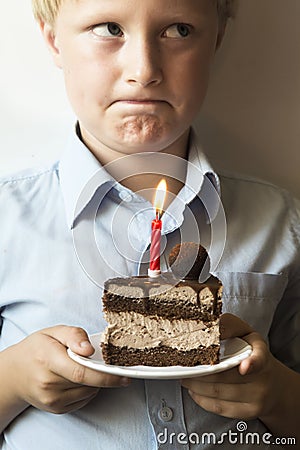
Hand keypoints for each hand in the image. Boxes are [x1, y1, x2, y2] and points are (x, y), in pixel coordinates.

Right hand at [8, 325, 129, 414]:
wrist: (15, 373)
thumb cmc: (37, 349)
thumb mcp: (54, 331)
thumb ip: (74, 335)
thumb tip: (90, 349)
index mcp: (48, 359)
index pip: (81, 372)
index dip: (106, 375)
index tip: (125, 375)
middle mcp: (48, 383)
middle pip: (88, 382)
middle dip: (103, 373)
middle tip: (109, 364)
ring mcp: (51, 400)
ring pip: (88, 392)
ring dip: (94, 381)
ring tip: (81, 366)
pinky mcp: (56, 409)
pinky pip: (83, 400)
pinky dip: (87, 389)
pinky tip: (76, 378)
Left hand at [181, 313, 278, 420]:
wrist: (273, 384)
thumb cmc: (251, 353)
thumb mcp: (246, 333)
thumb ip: (229, 327)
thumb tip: (209, 323)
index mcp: (261, 353)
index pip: (259, 359)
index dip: (252, 363)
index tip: (244, 367)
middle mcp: (263, 378)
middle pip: (226, 377)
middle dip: (201, 373)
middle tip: (184, 367)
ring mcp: (257, 398)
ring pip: (219, 393)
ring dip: (196, 385)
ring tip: (185, 378)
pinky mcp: (249, 412)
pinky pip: (220, 408)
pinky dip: (202, 400)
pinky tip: (194, 391)